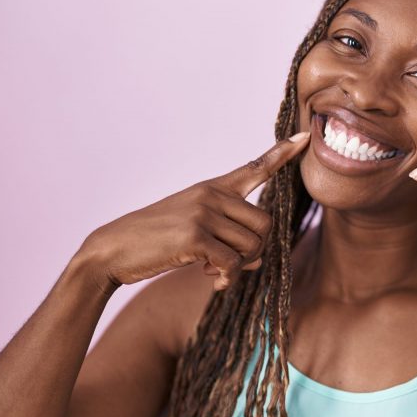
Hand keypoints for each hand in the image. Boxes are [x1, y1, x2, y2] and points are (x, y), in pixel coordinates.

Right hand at [81, 132, 310, 291]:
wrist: (112, 250)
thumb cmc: (155, 242)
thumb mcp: (195, 231)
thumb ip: (230, 238)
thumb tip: (260, 259)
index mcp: (213, 188)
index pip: (255, 167)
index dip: (282, 154)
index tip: (304, 137)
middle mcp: (211, 195)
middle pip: (266, 223)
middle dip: (256, 250)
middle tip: (231, 263)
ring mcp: (203, 213)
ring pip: (253, 245)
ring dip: (238, 266)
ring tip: (214, 270)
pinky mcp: (195, 236)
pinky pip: (233, 263)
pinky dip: (226, 278)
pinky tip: (210, 279)